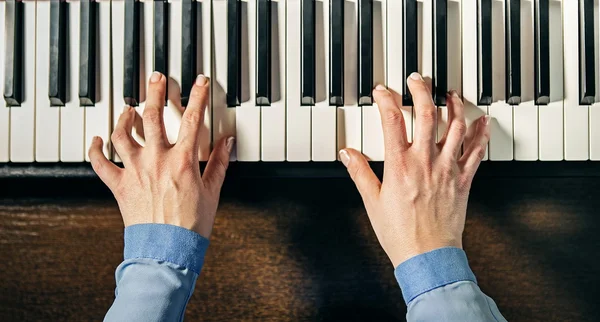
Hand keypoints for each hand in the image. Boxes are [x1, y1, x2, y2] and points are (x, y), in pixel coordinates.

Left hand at [89, 72, 233, 237]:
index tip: (199, 82)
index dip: (197, 96)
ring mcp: (135, 170)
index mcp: (182, 160)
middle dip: (154, 92)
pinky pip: (101, 163)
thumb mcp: (212, 192)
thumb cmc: (191, 225)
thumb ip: (219, 163)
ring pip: (123, 134)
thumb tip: (227, 142)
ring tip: (127, 107)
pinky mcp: (119, 185)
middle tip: (156, 77)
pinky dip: (95, 149)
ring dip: (124, 117)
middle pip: (152, 116)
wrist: (167, 250)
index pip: (192, 119)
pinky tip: (96, 139)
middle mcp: (156, 159)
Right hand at [340, 73, 490, 266]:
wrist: (428, 256)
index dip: (386, 100)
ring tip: (450, 93)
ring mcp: (447, 170)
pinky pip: (476, 152)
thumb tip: (347, 154)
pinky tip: (481, 121)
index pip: (392, 121)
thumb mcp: (372, 201)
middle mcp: (425, 162)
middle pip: (426, 115)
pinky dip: (480, 134)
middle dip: (421, 91)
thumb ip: (360, 172)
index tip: (382, 90)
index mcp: (399, 166)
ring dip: (453, 106)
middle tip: (417, 79)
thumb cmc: (400, 233)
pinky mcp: (463, 180)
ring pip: (455, 128)